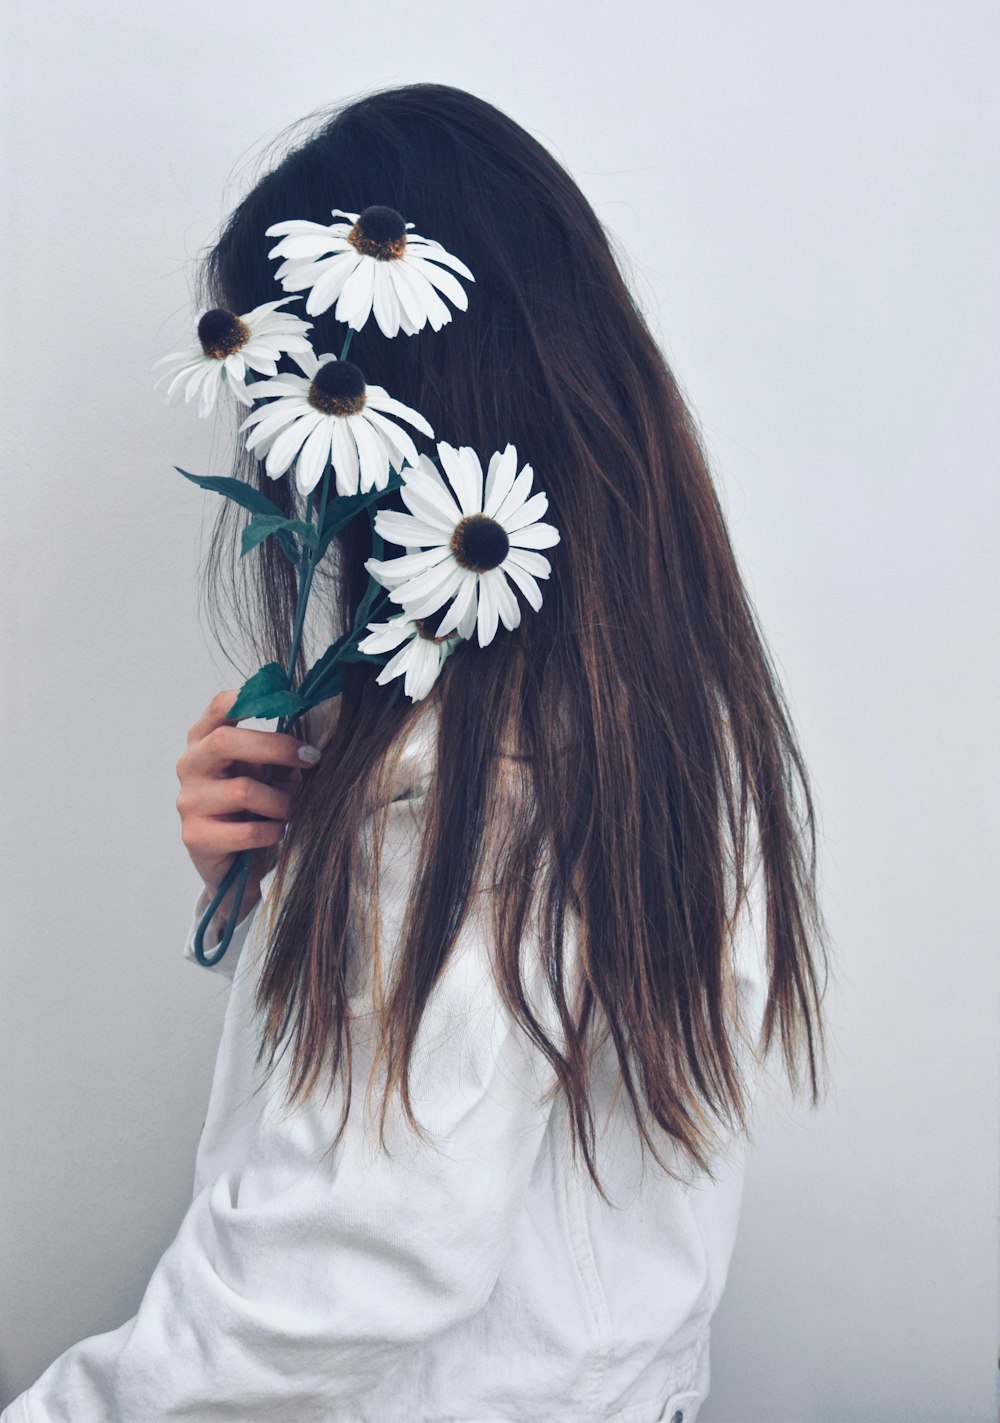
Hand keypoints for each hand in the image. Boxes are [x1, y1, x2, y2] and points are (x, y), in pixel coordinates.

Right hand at [175, 689, 321, 922]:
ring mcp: (189, 801)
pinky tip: (275, 833)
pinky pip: (246, 830)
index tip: (290, 702)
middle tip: (311, 759)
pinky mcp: (195, 836)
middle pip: (225, 741)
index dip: (253, 698)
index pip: (220, 707)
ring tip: (289, 811)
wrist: (237, 867)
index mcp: (206, 740)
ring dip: (281, 802)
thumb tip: (310, 740)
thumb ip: (282, 755)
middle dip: (275, 747)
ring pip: (243, 790)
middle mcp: (191, 765)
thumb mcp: (273, 776)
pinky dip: (272, 832)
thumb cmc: (257, 810)